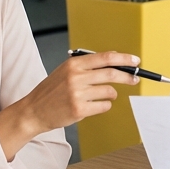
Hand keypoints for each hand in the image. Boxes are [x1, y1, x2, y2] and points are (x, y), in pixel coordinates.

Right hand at [0, 51, 138, 160]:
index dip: (124, 59)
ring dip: (111, 95)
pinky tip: (93, 105)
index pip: (106, 57)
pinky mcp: (79, 109)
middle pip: (112, 74)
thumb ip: (88, 66)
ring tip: (101, 96)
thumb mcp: (66, 71)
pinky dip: (104, 106)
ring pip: (109, 92)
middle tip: (134, 79)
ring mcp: (77, 93)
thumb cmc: (51, 91)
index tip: (135, 61)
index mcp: (74, 64)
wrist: (33, 110)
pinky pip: (104, 106)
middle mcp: (76, 77)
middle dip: (128, 77)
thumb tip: (114, 61)